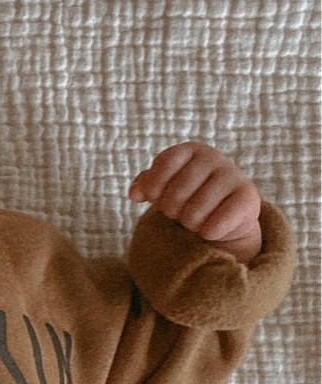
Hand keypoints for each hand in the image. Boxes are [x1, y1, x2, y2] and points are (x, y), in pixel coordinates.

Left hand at [128, 143, 261, 261]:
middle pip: (176, 194)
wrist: (223, 216)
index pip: (162, 166)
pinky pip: (217, 223)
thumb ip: (146, 185)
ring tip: (196, 220)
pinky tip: (210, 231)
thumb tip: (135, 193)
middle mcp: (214, 158)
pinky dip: (208, 232)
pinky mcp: (248, 198)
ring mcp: (233, 175)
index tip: (154, 197)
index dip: (154, 187)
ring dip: (190, 224)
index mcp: (191, 150)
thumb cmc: (187, 197)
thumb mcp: (163, 187)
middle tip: (180, 212)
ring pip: (194, 212)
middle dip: (172, 211)